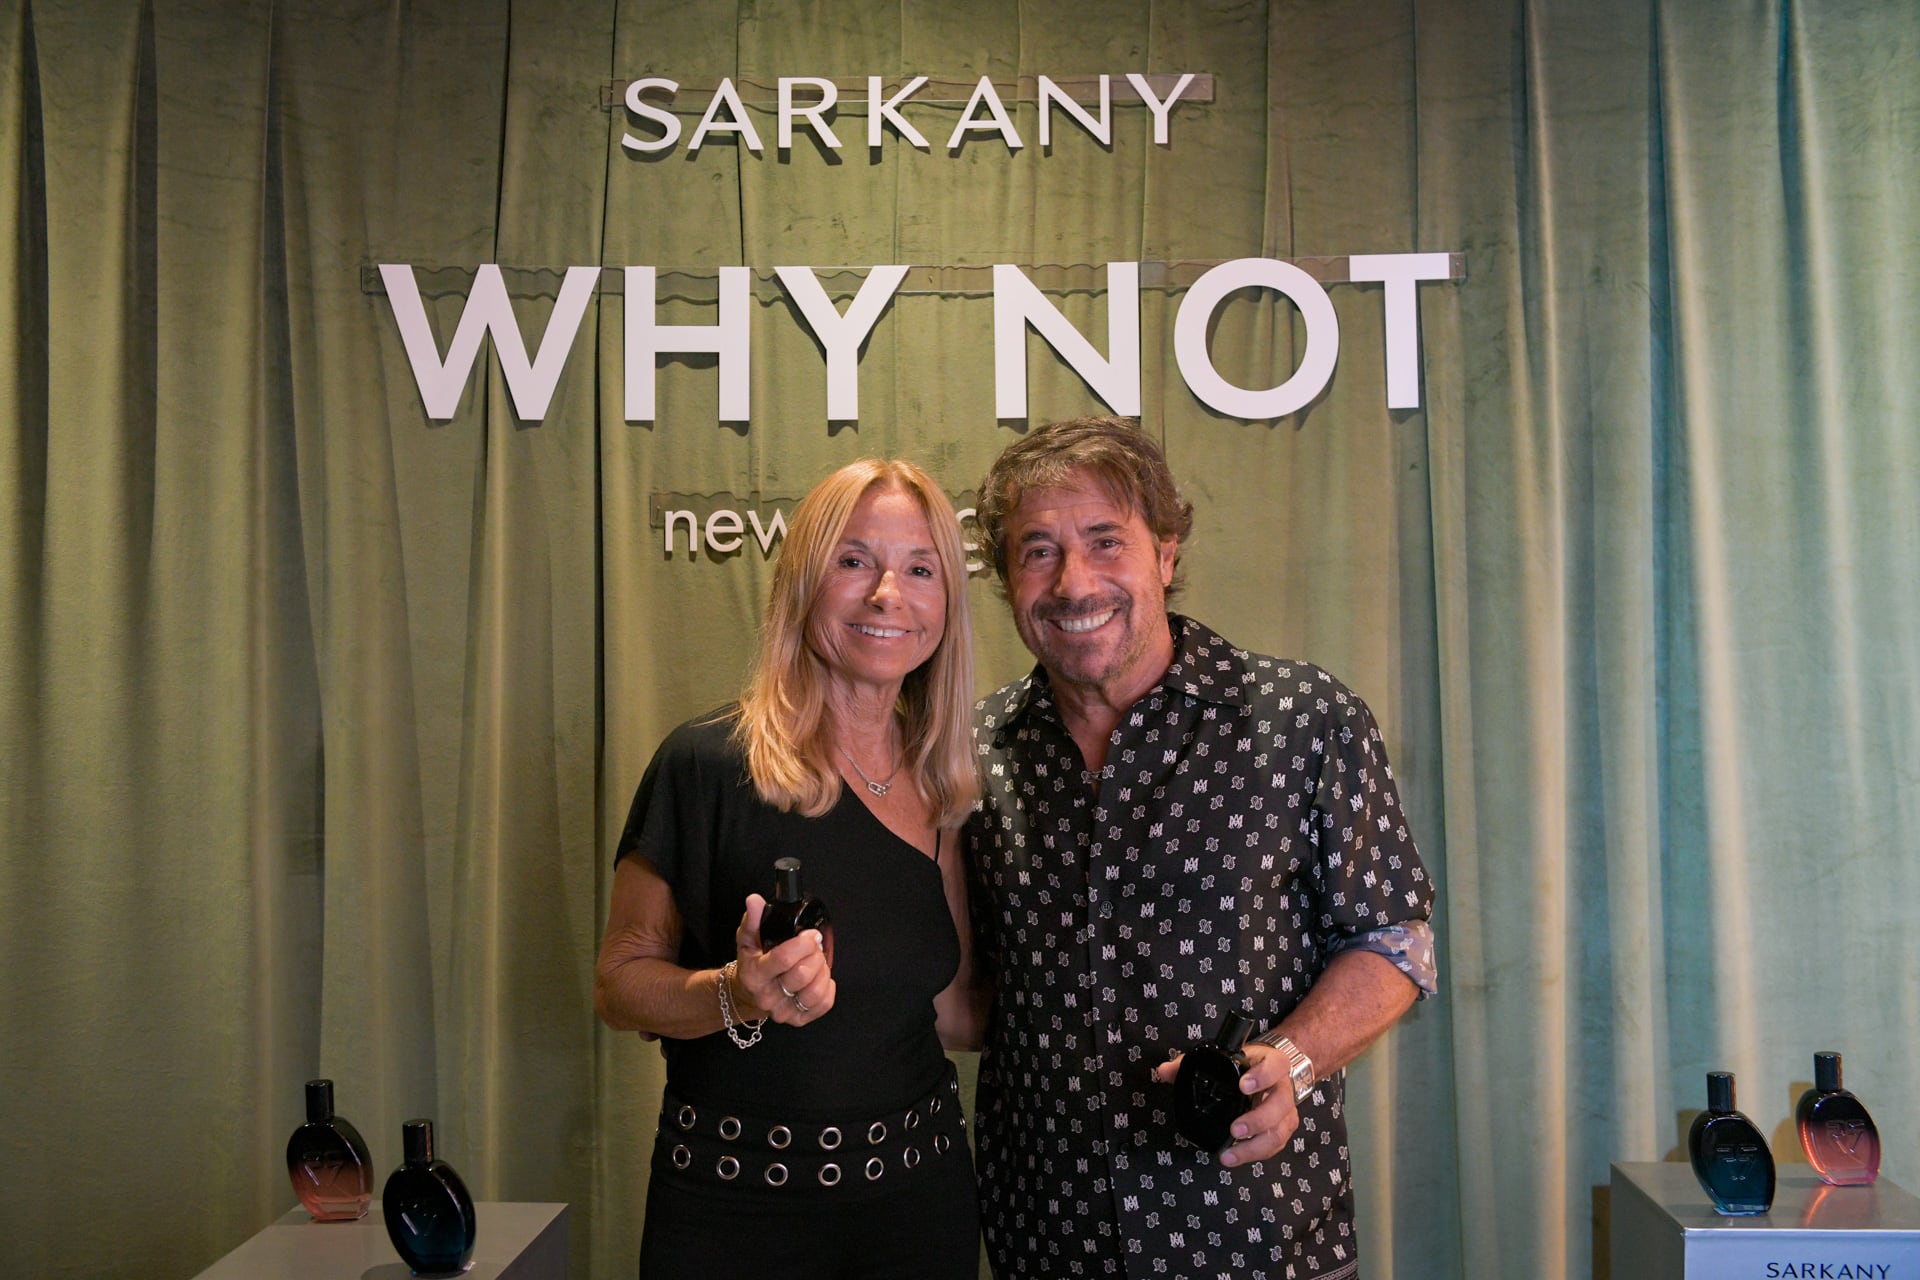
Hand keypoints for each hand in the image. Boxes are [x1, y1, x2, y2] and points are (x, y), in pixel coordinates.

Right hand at [732, 894, 835, 1025]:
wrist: (749, 993)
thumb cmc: (752, 962)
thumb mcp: (747, 938)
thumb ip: (752, 919)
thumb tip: (754, 900)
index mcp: (754, 975)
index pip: (784, 958)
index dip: (803, 943)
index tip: (809, 934)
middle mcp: (767, 997)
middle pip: (803, 974)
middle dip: (814, 954)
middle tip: (813, 946)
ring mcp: (783, 1011)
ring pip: (815, 992)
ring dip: (822, 971)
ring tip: (816, 961)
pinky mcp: (798, 1019)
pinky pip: (824, 1004)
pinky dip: (828, 987)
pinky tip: (820, 977)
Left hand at [1152, 1043, 1301, 1166]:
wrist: (1272, 1070)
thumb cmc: (1247, 1063)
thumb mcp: (1226, 1056)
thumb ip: (1192, 1062)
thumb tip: (1165, 1071)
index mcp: (1272, 1063)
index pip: (1275, 1065)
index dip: (1262, 1076)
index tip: (1243, 1085)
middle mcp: (1283, 1087)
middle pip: (1280, 1104)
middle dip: (1258, 1119)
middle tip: (1235, 1129)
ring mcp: (1286, 1110)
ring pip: (1279, 1130)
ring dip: (1255, 1146)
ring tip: (1231, 1153)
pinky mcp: (1283, 1128)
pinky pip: (1275, 1144)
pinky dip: (1256, 1154)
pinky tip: (1236, 1157)